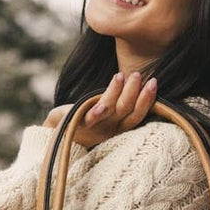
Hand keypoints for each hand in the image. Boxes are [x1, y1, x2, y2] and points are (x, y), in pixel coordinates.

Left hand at [43, 70, 158, 149]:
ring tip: (122, 75)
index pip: (137, 115)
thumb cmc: (82, 121)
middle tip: (140, 75)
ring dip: (120, 92)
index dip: (147, 100)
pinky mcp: (80, 124)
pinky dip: (100, 108)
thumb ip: (116, 99)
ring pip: (113, 110)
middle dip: (137, 94)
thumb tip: (133, 78)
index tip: (154, 82)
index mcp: (118, 127)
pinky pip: (92, 116)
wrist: (55, 133)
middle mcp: (110, 129)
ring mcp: (96, 128)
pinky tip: (103, 102)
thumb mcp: (103, 111)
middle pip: (129, 112)